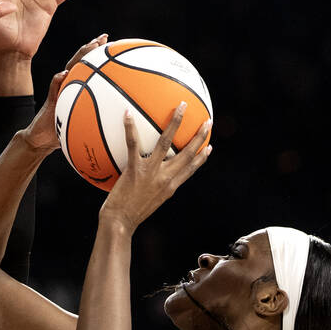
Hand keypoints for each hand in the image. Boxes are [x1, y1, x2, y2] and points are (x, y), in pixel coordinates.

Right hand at [22, 34, 107, 150]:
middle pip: (80, 62)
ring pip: (69, 69)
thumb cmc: (63, 134)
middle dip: (91, 47)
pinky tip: (63, 74)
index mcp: (78, 89)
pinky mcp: (50, 99)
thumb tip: (120, 120)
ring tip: (89, 46)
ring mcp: (59, 91)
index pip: (89, 67)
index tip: (112, 44)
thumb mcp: (84, 126)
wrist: (42, 139)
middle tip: (104, 37)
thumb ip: (99, 120)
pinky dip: (58, 80)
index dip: (99, 55)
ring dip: (78, 57)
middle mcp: (69, 86)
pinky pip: (53, 87)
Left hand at [100, 104, 212, 229]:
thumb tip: (152, 178)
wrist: (120, 223)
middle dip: (199, 136)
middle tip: (207, 122)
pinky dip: (130, 127)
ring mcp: (151, 172)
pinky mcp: (135, 169)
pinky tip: (127, 113)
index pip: (191, 169)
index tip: (210, 146)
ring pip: (166, 142)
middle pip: (187, 153)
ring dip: (176, 122)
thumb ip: (155, 188)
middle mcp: (165, 178)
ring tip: (181, 106)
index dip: (202, 157)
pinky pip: (133, 144)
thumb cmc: (130, 214)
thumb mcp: (149, 201)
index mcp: (170, 186)